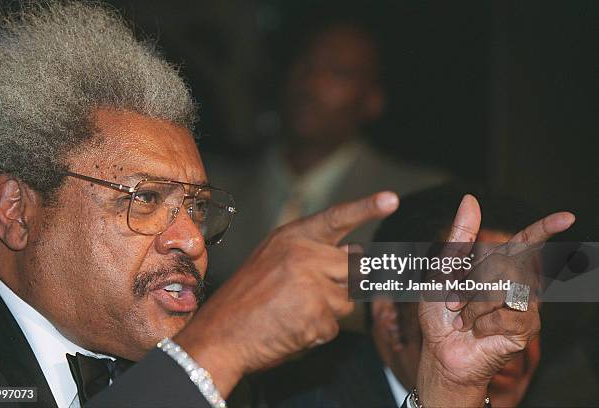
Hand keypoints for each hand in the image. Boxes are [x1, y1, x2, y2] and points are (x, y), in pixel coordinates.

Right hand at [174, 191, 398, 395]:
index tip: (390, 200)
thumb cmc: (245, 299)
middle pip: (353, 267)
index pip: (336, 218)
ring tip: (291, 312)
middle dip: (340, 284)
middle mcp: (306, 255)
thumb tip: (357, 253)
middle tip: (304, 294)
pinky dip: (317, 333)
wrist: (219, 334)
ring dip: (327, 311)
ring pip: (346, 300)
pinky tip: (291, 328)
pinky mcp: (318, 315)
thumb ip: (312, 253)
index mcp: (293, 237)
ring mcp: (313, 284)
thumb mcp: (273, 259)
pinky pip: (334, 327)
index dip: (366, 207)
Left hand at [416, 195, 573, 406]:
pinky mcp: (525, 328)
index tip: (567, 217)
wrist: (440, 351)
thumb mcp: (442, 270)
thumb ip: (459, 236)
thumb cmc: (440, 312)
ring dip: (471, 305)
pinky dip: (480, 323)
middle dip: (469, 284)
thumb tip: (470, 198)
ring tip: (463, 319)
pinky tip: (477, 332)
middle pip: (501, 265)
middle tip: (454, 302)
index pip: (526, 242)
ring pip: (501, 290)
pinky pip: (503, 314)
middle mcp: (516, 283)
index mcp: (497, 266)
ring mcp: (523, 306)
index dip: (546, 228)